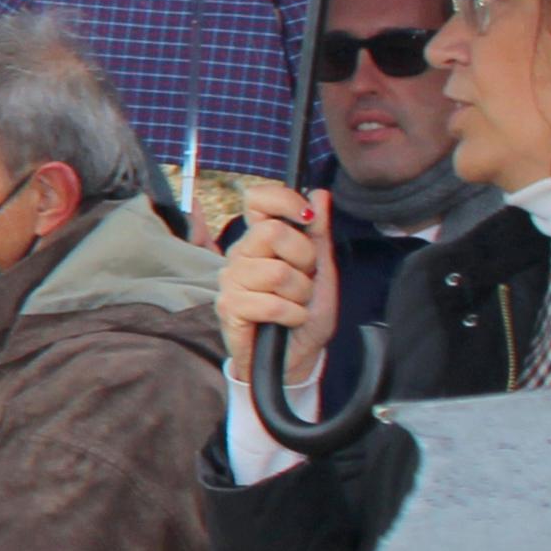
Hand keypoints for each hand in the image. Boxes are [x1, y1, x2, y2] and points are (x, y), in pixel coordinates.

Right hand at [213, 186, 337, 389]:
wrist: (294, 356)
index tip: (306, 218)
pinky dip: (292, 315)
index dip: (283, 200)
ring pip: (277, 272)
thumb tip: (319, 194)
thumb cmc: (305, 312)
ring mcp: (231, 280)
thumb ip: (319, 233)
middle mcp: (241, 254)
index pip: (258, 199)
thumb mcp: (322, 270)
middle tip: (305, 278)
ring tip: (296, 304)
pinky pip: (270, 304)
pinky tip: (289, 320)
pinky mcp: (228, 307)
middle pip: (272, 232)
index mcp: (260, 239)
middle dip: (303, 258)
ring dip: (300, 294)